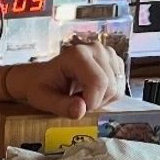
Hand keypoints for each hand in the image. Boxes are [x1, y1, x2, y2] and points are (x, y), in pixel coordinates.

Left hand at [10, 43, 124, 119]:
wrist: (41, 77)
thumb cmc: (39, 87)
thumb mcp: (43, 99)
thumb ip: (61, 106)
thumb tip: (80, 110)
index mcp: (77, 54)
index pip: (99, 82)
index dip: (91, 102)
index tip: (76, 107)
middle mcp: (96, 49)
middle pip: (110, 86)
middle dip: (95, 102)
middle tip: (76, 102)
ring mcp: (108, 53)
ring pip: (117, 88)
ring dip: (101, 100)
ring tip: (81, 96)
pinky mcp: (114, 61)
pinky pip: (120, 87)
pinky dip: (107, 96)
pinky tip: (91, 92)